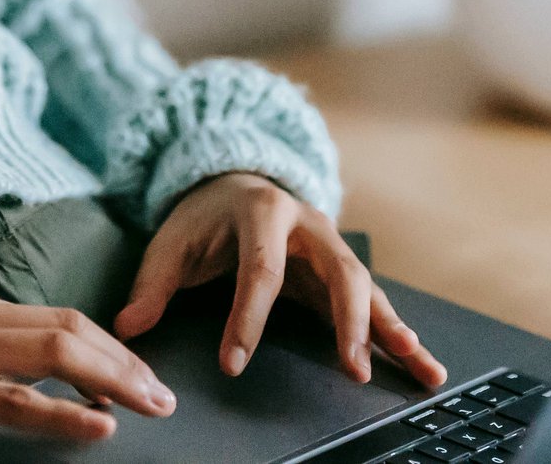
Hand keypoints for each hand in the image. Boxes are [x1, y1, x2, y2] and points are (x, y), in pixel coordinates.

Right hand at [0, 277, 179, 442]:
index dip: (96, 343)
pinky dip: (64, 412)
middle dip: (123, 358)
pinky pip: (16, 400)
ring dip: (116, 377)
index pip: (46, 315)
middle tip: (160, 391)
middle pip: (68, 325)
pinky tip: (100, 426)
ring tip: (153, 404)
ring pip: (59, 351)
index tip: (126, 371)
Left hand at [112, 171, 446, 390]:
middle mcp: (308, 224)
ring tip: (419, 369)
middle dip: (348, 320)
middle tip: (351, 366)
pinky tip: (423, 364)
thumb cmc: (203, 217)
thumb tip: (127, 325)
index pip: (260, 270)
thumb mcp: (171, 242)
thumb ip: (152, 284)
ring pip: (368, 287)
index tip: (234, 363)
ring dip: (391, 329)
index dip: (248, 318)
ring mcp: (331, 245)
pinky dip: (399, 332)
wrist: (235, 181)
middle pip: (337, 271)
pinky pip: (375, 302)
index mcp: (261, 212)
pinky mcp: (341, 269)